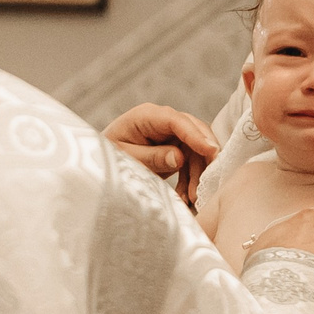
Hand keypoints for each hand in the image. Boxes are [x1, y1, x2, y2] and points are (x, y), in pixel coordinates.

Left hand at [103, 105, 217, 204]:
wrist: (101, 162)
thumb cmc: (109, 156)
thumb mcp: (127, 159)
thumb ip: (152, 157)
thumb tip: (179, 157)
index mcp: (147, 115)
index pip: (177, 121)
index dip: (196, 135)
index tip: (212, 151)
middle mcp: (162, 120)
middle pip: (194, 130)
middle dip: (204, 155)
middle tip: (211, 178)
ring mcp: (170, 133)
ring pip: (195, 148)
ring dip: (197, 173)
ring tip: (193, 198)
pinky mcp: (175, 146)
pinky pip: (190, 160)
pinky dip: (190, 178)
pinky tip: (186, 196)